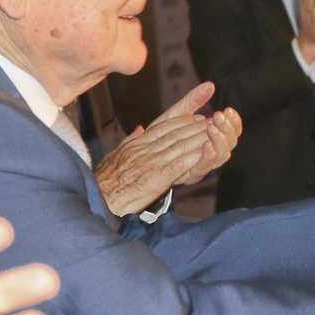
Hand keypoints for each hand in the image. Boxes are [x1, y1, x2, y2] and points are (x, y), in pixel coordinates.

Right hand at [93, 82, 240, 214]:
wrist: (99, 198)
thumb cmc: (103, 182)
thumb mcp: (114, 156)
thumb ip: (129, 142)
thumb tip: (139, 129)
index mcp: (137, 144)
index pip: (163, 127)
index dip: (182, 120)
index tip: (196, 116)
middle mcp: (145, 149)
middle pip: (176, 132)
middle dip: (196, 126)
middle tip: (213, 121)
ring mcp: (152, 161)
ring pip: (181, 144)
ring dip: (201, 137)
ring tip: (215, 132)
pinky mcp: (158, 176)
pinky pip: (181, 163)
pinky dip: (196, 156)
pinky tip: (207, 152)